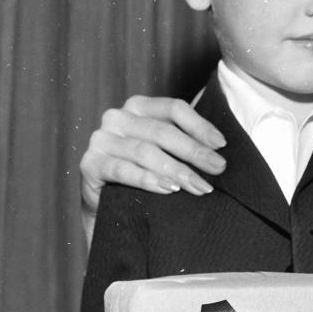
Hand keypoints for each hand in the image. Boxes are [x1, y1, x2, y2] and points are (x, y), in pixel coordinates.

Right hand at [80, 94, 225, 229]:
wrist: (106, 204)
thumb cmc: (142, 174)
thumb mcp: (164, 152)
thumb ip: (184, 142)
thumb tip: (220, 149)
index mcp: (139, 107)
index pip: (174, 108)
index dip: (200, 125)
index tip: (222, 145)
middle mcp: (117, 118)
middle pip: (162, 131)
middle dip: (194, 151)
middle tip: (218, 169)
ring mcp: (101, 139)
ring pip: (145, 151)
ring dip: (176, 170)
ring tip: (199, 186)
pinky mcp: (89, 164)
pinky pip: (122, 170)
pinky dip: (147, 180)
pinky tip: (169, 189)